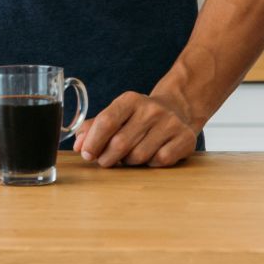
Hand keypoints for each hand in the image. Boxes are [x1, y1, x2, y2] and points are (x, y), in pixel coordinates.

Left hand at [72, 91, 198, 167]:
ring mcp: (170, 124)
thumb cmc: (139, 115)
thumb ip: (94, 127)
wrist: (178, 109)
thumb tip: (78, 146)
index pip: (107, 121)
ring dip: (128, 162)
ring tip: (127, 157)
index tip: (86, 154)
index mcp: (130, 100)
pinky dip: (150, 164)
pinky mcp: (185, 139)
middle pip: (121, 142)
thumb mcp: (117, 113)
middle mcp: (151, 109)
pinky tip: (149, 157)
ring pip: (139, 155)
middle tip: (103, 162)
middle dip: (107, 157)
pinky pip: (159, 161)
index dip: (94, 141)